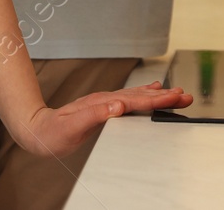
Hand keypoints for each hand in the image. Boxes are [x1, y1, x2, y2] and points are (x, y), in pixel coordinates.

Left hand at [16, 81, 194, 157]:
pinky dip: (144, 95)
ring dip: (157, 95)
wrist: (38, 128)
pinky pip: (130, 99)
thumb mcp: (71, 126)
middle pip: (140, 97)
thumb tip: (118, 105)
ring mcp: (105, 103)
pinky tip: (151, 92)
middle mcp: (105, 101)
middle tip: (186, 95)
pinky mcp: (104, 107)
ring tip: (176, 92)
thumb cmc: (53, 132)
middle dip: (164, 96)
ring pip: (137, 96)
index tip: (175, 97)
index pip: (134, 102)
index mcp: (102, 105)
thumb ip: (94, 115)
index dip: (156, 100)